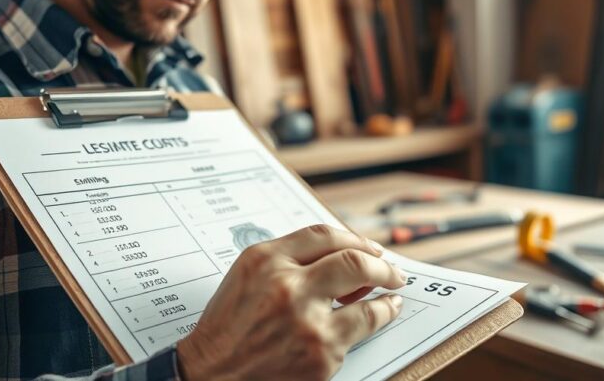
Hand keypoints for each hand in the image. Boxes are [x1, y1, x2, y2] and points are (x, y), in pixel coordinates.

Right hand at [177, 224, 405, 379]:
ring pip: (368, 303)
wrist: (210, 373)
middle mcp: (288, 288)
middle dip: (382, 265)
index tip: (371, 247)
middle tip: (393, 271)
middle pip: (354, 261)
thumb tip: (343, 254)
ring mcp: (306, 324)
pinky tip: (379, 317)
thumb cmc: (230, 323)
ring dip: (388, 296)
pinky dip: (376, 321)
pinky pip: (359, 334)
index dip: (355, 239)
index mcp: (266, 260)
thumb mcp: (249, 273)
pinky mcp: (319, 357)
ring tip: (393, 294)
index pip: (324, 236)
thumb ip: (290, 257)